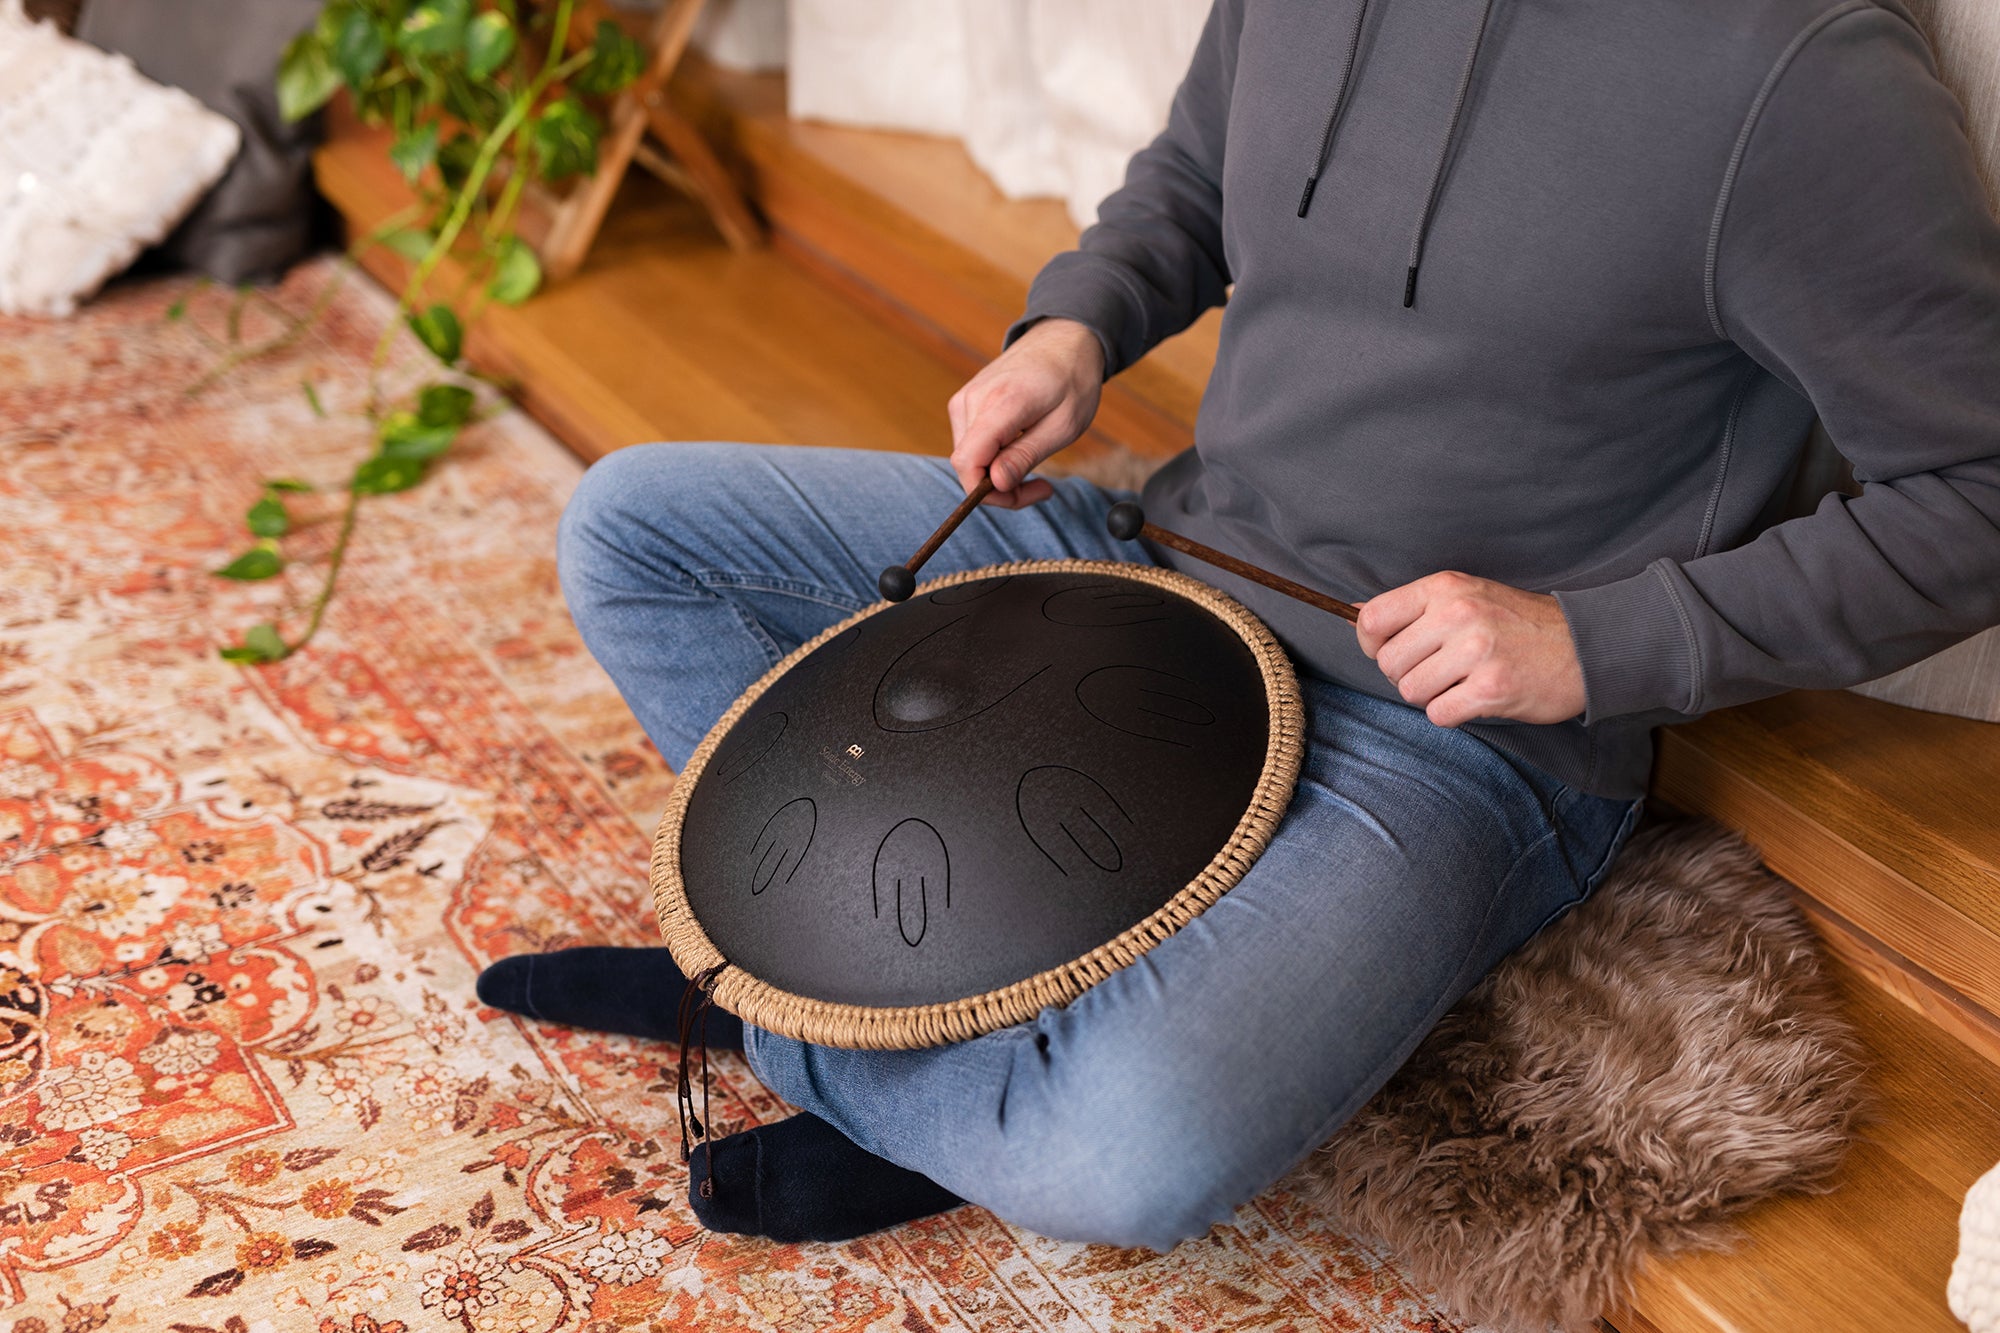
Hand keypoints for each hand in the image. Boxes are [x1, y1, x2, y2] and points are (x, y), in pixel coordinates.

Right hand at [946, 318, 1105, 508]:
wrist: (1064, 339)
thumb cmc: (1072, 380)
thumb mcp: (1063, 425)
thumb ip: (1026, 455)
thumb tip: (995, 485)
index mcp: (1000, 403)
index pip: (968, 462)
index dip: (987, 493)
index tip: (1021, 496)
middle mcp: (973, 400)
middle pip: (967, 465)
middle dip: (1000, 487)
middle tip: (1041, 487)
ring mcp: (965, 398)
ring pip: (969, 458)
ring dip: (998, 473)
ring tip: (1035, 465)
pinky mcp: (965, 401)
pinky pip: (971, 443)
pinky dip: (993, 456)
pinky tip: (1020, 446)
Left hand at [1355, 572, 1586, 726]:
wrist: (1585, 646)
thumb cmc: (1519, 623)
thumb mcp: (1466, 594)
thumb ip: (1413, 606)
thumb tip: (1353, 613)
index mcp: (1445, 588)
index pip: (1372, 619)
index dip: (1371, 644)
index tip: (1390, 650)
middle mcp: (1457, 615)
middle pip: (1389, 663)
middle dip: (1406, 675)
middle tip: (1439, 670)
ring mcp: (1476, 652)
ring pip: (1411, 691)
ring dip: (1431, 695)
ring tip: (1461, 682)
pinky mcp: (1491, 689)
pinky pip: (1439, 714)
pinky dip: (1451, 713)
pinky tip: (1475, 697)